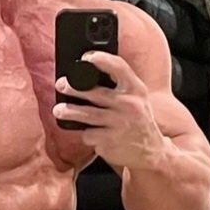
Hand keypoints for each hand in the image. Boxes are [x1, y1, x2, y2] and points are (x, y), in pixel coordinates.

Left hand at [52, 50, 165, 168]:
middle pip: (95, 93)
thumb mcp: (137, 99)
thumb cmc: (138, 121)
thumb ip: (120, 87)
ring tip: (58, 111)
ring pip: (86, 115)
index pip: (119, 67)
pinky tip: (91, 134)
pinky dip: (87, 134)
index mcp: (136, 90)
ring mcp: (119, 124)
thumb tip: (88, 74)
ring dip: (68, 112)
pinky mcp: (110, 141)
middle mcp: (129, 105)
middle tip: (61, 85)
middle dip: (73, 88)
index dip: (100, 58)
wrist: (151, 151)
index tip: (85, 57)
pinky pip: (89, 134)